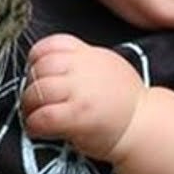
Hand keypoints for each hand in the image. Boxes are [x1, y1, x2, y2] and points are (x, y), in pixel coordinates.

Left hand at [20, 34, 146, 160]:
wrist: (144, 126)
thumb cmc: (120, 101)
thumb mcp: (104, 66)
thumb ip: (78, 60)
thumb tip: (42, 65)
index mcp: (89, 54)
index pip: (51, 44)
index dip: (37, 59)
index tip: (37, 75)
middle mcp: (85, 69)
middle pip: (41, 67)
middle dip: (30, 84)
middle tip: (33, 100)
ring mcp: (81, 92)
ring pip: (38, 91)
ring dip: (29, 106)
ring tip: (34, 115)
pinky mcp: (78, 116)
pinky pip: (43, 116)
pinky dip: (34, 124)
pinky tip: (38, 129)